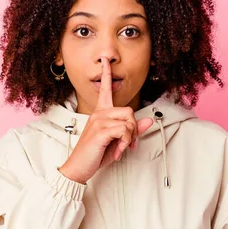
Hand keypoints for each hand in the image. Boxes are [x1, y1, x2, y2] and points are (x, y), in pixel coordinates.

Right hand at [58, 58, 152, 183]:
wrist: (79, 167)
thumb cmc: (94, 154)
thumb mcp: (117, 142)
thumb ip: (133, 130)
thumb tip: (148, 120)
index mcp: (101, 112)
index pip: (105, 89)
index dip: (106, 74)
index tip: (105, 60)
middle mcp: (99, 113)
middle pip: (129, 111)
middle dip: (134, 129)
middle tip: (128, 144)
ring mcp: (98, 121)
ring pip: (129, 121)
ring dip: (129, 138)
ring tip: (120, 148)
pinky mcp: (100, 131)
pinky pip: (124, 130)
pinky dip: (125, 143)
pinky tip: (117, 151)